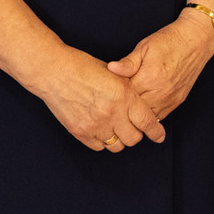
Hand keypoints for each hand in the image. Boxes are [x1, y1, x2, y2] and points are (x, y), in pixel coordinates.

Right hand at [32, 44, 163, 151]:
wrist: (54, 72)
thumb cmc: (84, 67)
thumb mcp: (114, 73)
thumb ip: (128, 91)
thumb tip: (140, 106)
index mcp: (124, 95)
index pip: (147, 121)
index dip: (155, 131)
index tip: (159, 136)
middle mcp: (113, 113)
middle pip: (134, 138)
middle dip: (136, 134)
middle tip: (133, 127)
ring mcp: (96, 125)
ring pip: (117, 146)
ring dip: (119, 139)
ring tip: (116, 128)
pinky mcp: (80, 133)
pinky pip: (99, 147)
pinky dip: (102, 141)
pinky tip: (101, 130)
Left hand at [107, 13, 213, 124]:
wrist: (196, 39)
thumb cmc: (170, 40)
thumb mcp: (145, 46)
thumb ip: (128, 62)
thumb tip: (110, 68)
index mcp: (148, 78)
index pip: (124, 96)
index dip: (115, 95)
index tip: (109, 92)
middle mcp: (160, 92)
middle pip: (134, 110)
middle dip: (124, 107)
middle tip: (116, 102)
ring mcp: (170, 99)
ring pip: (147, 117)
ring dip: (137, 114)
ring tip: (128, 108)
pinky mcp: (178, 101)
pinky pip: (160, 116)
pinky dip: (150, 115)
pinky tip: (143, 109)